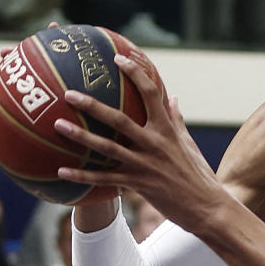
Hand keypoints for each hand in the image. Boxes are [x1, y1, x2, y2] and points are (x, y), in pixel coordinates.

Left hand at [54, 52, 221, 232]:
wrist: (207, 207)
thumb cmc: (198, 175)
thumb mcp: (189, 144)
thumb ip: (177, 120)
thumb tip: (173, 96)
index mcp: (167, 129)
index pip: (152, 93)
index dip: (136, 73)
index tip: (119, 58)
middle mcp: (154, 143)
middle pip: (119, 119)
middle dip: (92, 105)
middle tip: (69, 93)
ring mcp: (144, 164)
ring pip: (107, 147)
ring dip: (80, 136)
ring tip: (57, 125)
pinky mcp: (138, 185)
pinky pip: (104, 179)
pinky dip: (82, 175)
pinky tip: (62, 170)